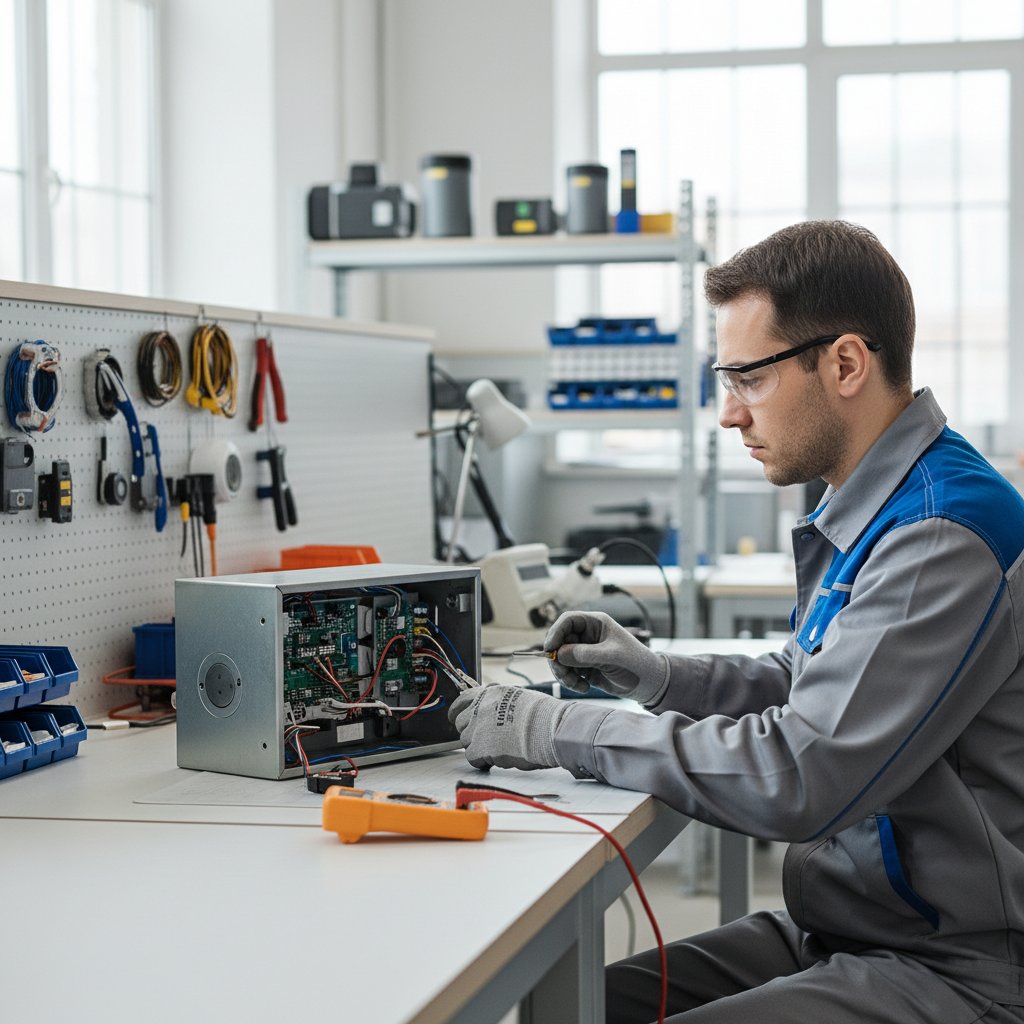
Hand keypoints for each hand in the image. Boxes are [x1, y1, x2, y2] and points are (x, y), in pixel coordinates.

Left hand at [448, 685, 568, 771]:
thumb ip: (499, 703)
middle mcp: (481, 708)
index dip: (458, 712)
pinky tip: (493, 761)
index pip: (462, 700)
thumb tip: (492, 711)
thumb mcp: (518, 697)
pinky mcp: (481, 748)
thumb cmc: (543, 716)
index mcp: (490, 693)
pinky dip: (481, 761)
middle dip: (471, 732)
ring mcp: (479, 727)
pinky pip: (472, 757)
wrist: (550, 730)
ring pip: (466, 741)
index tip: (455, 718)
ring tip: (496, 750)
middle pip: (462, 723)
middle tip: (485, 739)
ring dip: (477, 746)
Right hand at [544, 611, 668, 702]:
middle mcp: (587, 635)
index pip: (568, 620)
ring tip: (578, 685)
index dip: (556, 632)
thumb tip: (559, 654)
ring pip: (560, 659)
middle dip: (558, 659)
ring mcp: (584, 652)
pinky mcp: (583, 667)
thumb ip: (585, 654)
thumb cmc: (635, 663)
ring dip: (563, 673)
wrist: (647, 684)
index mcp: (595, 623)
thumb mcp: (611, 657)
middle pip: (559, 641)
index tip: (550, 650)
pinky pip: (567, 672)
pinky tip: (584, 687)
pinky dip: (570, 681)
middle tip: (563, 674)